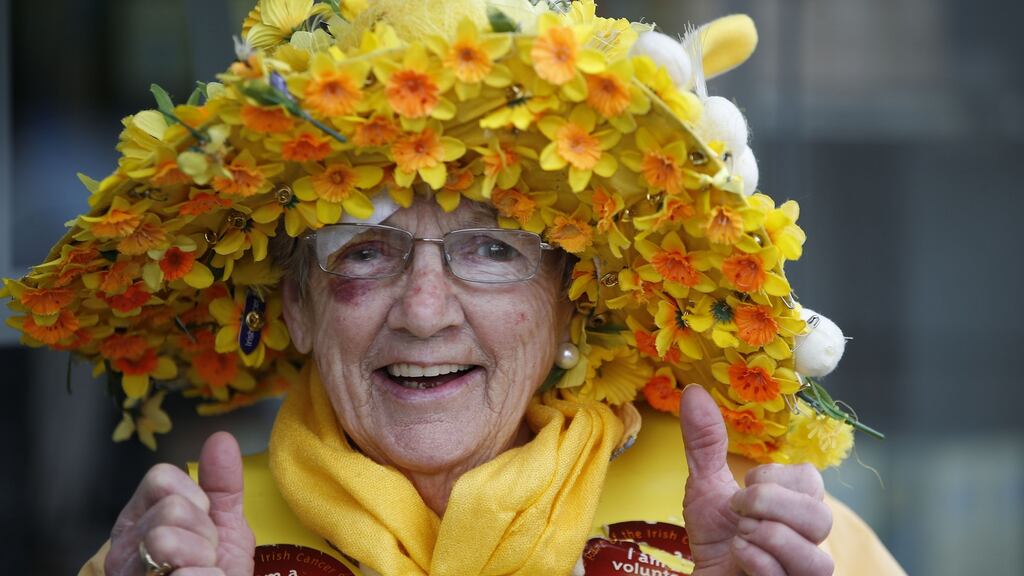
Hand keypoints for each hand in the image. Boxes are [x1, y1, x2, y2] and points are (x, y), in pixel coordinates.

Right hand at [104, 432, 255, 575]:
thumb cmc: (214, 574)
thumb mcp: (223, 527)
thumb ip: (222, 485)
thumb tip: (220, 439)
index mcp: (140, 520)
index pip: (160, 477)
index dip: (195, 497)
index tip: (204, 522)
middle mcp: (124, 549)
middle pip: (169, 509)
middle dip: (204, 533)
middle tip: (205, 555)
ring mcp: (129, 575)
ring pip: (165, 540)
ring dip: (203, 559)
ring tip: (201, 572)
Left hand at [679, 385, 833, 575]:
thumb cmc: (716, 538)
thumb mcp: (706, 485)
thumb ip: (705, 442)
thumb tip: (694, 392)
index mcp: (797, 505)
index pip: (810, 479)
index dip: (773, 480)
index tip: (742, 487)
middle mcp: (810, 539)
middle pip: (821, 515)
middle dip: (768, 505)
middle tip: (738, 511)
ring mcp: (804, 570)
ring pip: (817, 555)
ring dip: (766, 536)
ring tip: (739, 536)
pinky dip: (759, 561)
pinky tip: (738, 556)